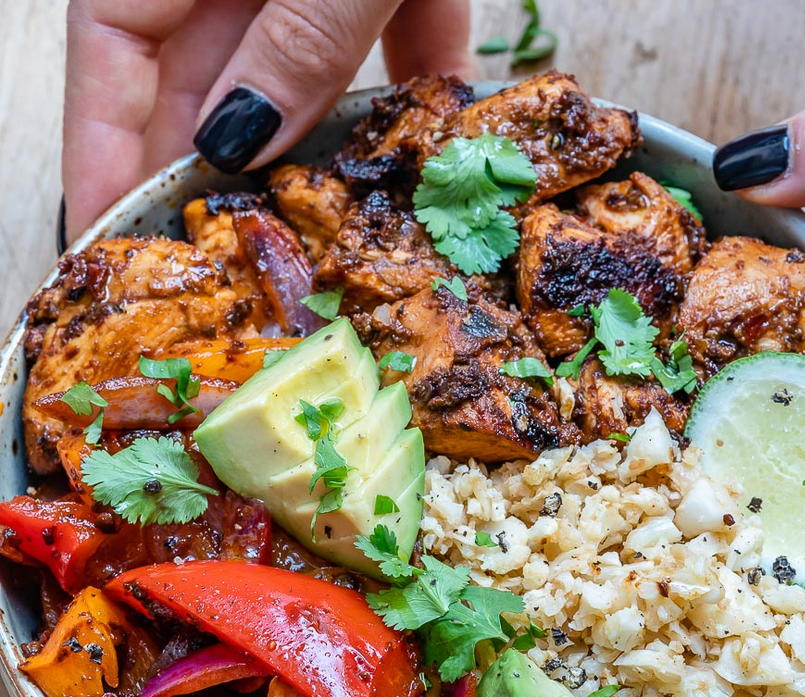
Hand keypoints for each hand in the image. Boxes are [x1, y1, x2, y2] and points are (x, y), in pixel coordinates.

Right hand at [63, 0, 473, 241]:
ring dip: (309, 154)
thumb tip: (236, 144)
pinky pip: (391, 35)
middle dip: (214, 179)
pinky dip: (408, 91)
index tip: (108, 239)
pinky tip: (418, 156)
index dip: (102, 154)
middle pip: (203, 81)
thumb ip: (290, 39)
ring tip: (307, 241)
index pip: (107, 55)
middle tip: (220, 268)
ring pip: (295, 70)